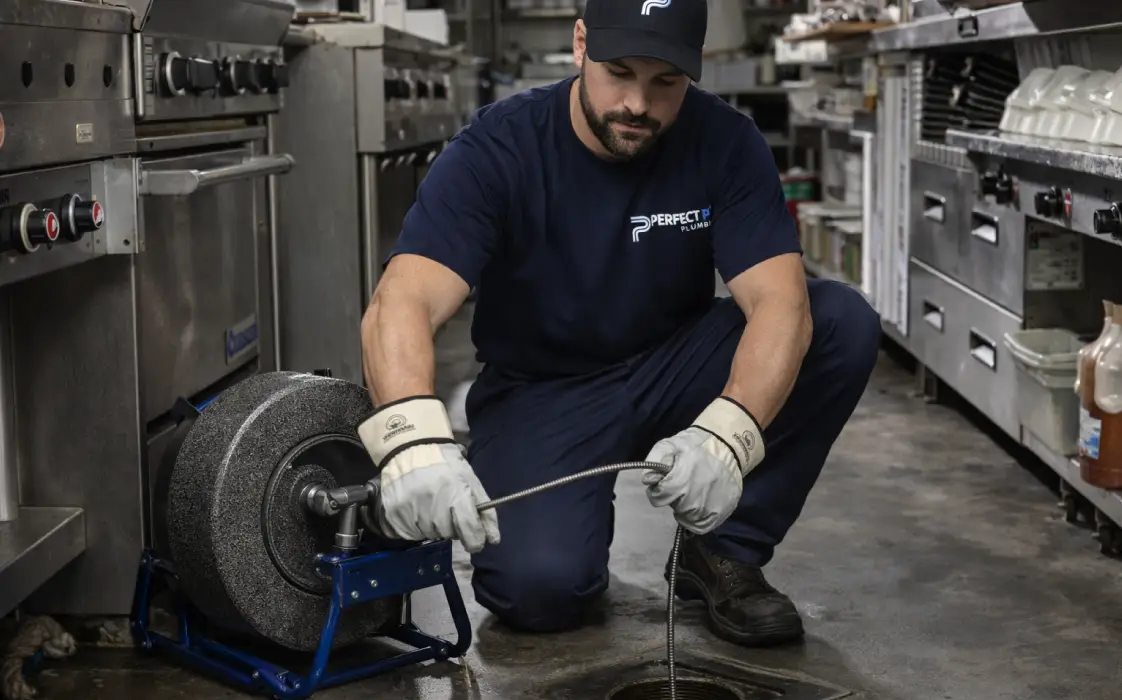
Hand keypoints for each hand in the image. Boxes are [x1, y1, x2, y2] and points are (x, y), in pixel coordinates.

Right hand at [357, 396, 499, 552]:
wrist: (411, 449)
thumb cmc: (446, 466)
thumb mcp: (471, 482)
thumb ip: (484, 511)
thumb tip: (493, 538)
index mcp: (455, 495)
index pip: (470, 530)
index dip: (475, 540)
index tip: (476, 541)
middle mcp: (433, 506)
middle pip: (448, 533)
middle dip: (452, 526)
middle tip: (447, 508)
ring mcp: (411, 511)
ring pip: (429, 533)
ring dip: (433, 525)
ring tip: (430, 504)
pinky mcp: (394, 515)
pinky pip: (410, 532)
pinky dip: (415, 525)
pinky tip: (416, 507)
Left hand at [642, 397, 765, 534]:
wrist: (726, 447)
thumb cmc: (694, 446)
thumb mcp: (669, 445)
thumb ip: (654, 461)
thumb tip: (646, 479)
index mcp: (681, 482)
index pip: (659, 498)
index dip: (659, 490)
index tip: (665, 483)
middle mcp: (695, 500)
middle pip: (675, 508)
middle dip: (675, 498)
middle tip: (681, 486)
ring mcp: (710, 509)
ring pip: (688, 518)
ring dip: (686, 509)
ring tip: (691, 494)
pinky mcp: (722, 513)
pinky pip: (702, 526)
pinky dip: (696, 520)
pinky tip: (697, 508)